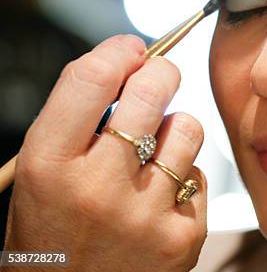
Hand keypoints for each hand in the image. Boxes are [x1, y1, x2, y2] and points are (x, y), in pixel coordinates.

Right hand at [4, 35, 207, 270]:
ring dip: (174, 129)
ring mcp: (144, 216)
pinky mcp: (181, 238)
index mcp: (50, 166)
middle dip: (160, 73)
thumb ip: (79, 114)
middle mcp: (97, 190)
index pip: (91, 79)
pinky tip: (161, 197)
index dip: (118, 51)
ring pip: (188, 128)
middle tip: (158, 78)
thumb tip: (130, 59)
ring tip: (152, 152)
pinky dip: (184, 176)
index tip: (131, 49)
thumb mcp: (45, 169)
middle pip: (152, 91)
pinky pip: (200, 174)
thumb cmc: (56, 226)